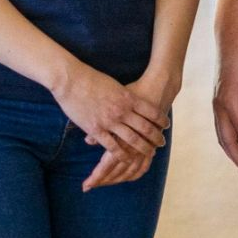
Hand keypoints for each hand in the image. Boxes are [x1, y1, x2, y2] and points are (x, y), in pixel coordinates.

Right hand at [51, 62, 166, 190]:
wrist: (71, 80)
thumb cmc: (91, 79)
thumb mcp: (114, 85)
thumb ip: (124, 96)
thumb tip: (132, 100)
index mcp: (127, 98)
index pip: (151, 111)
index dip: (160, 120)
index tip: (166, 125)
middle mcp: (122, 111)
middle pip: (145, 128)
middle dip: (156, 137)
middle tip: (162, 143)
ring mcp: (109, 121)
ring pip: (132, 140)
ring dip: (143, 148)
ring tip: (149, 153)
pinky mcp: (96, 129)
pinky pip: (112, 146)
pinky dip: (122, 154)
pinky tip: (127, 158)